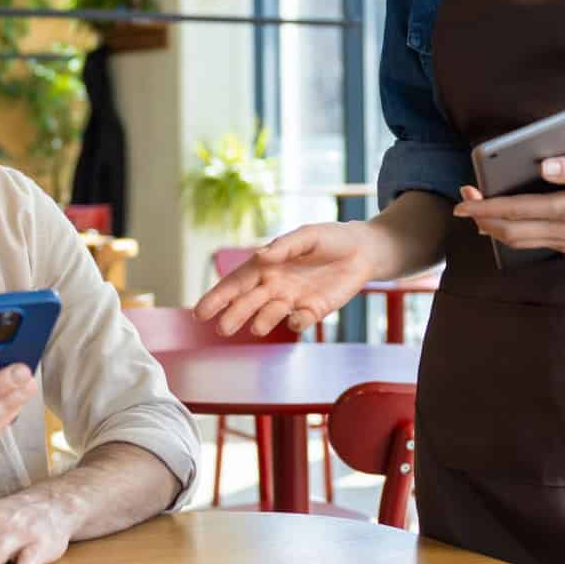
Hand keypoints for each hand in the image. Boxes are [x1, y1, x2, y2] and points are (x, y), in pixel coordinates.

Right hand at [193, 221, 380, 335]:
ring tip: (255, 328)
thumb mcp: (307, 235)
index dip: (218, 297)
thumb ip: (285, 246)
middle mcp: (275, 286)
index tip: (200, 312)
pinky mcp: (314, 310)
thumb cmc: (330, 238)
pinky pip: (301, 320)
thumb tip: (262, 256)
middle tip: (222, 328)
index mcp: (266, 266)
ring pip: (271, 314)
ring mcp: (293, 299)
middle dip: (235, 315)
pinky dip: (297, 321)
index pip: (236, 283)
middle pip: (248, 302)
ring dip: (261, 321)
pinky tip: (295, 318)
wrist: (363, 250)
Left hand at [453, 155, 564, 256]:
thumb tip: (545, 166)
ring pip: (518, 241)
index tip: (463, 202)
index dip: (485, 207)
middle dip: (481, 217)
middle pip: (509, 231)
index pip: (515, 210)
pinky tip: (502, 222)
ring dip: (493, 228)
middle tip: (463, 201)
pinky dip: (510, 235)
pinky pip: (531, 244)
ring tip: (476, 210)